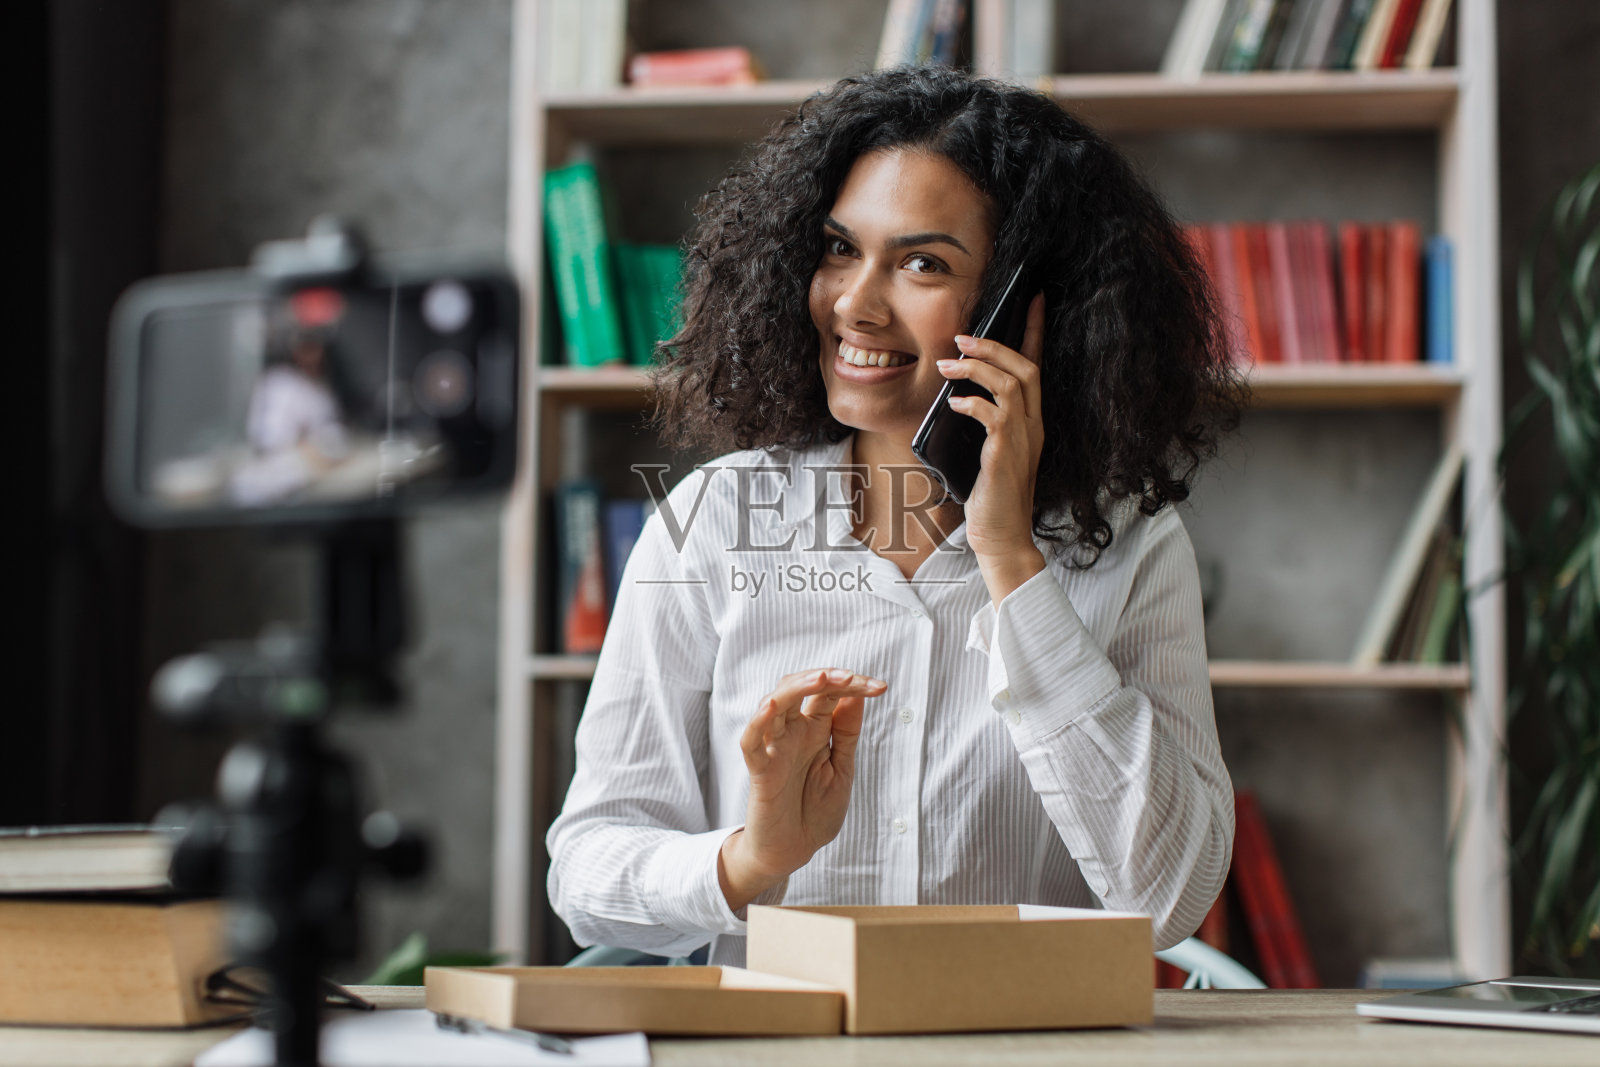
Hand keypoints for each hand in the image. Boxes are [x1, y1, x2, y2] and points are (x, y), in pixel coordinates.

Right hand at [719, 667, 886, 911]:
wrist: (793, 851)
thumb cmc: (816, 811)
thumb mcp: (842, 769)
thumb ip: (846, 734)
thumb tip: (857, 696)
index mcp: (815, 729)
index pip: (831, 694)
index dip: (854, 685)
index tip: (881, 687)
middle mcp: (793, 732)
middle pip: (801, 688)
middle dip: (827, 678)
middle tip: (853, 678)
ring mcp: (775, 748)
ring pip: (776, 704)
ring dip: (798, 686)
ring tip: (821, 678)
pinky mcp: (760, 770)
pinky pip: (752, 742)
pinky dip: (758, 723)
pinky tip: (772, 706)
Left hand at [938, 293, 1048, 601]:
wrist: (1000, 538)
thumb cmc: (989, 498)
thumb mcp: (984, 452)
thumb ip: (980, 422)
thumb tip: (956, 393)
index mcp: (1031, 422)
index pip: (1037, 367)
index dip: (1034, 331)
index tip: (1033, 299)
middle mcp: (1033, 426)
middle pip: (1026, 368)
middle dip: (995, 345)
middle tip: (963, 336)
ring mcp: (1023, 440)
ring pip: (1012, 384)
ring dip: (979, 367)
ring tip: (949, 364)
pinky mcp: (1006, 455)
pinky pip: (994, 415)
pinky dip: (973, 402)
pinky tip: (955, 403)